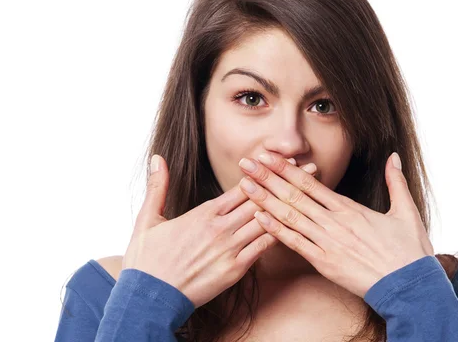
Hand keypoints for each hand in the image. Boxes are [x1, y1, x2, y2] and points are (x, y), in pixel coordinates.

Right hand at [122, 154, 314, 307]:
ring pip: (266, 222)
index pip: (241, 187)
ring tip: (310, 194)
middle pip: (261, 200)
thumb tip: (158, 158)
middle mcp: (221, 227)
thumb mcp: (148, 218)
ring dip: (289, 206)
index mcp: (203, 213)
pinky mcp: (234, 270)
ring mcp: (230, 248)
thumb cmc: (147, 260)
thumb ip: (158, 186)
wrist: (148, 298)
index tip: (283, 161)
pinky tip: (295, 227)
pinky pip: (262, 249)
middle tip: (311, 170)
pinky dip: (279, 235)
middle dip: (286, 183)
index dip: (264, 172)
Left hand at [236, 151, 434, 299]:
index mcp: (349, 208)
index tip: (268, 156)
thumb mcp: (406, 211)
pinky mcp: (324, 263)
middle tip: (247, 163)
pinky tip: (259, 219)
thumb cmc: (409, 251)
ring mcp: (327, 242)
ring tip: (245, 185)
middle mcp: (334, 222)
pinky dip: (276, 230)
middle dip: (267, 177)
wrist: (410, 286)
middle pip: (294, 195)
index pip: (310, 183)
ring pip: (290, 216)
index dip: (286, 168)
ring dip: (265, 199)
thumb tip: (393, 156)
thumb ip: (395, 182)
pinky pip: (295, 243)